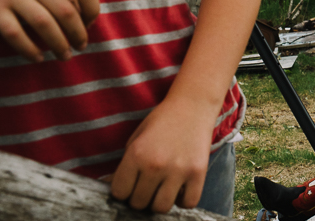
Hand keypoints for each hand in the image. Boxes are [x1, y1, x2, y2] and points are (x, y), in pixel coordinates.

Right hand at [0, 0, 97, 61]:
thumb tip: (86, 22)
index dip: (92, 9)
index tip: (89, 24)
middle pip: (66, 11)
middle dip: (78, 34)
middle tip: (81, 47)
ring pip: (44, 24)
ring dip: (59, 45)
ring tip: (64, 56)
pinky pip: (16, 34)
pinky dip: (29, 49)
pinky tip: (38, 57)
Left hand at [110, 96, 215, 212]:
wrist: (192, 105)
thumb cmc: (161, 122)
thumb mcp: (136, 139)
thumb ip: (125, 166)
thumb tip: (116, 194)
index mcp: (136, 154)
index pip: (119, 193)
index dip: (123, 190)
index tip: (131, 183)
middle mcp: (156, 164)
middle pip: (139, 203)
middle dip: (141, 196)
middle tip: (148, 184)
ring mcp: (178, 170)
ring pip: (161, 207)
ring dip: (160, 201)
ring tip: (163, 188)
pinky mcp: (199, 172)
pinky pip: (188, 203)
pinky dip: (183, 201)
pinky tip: (180, 189)